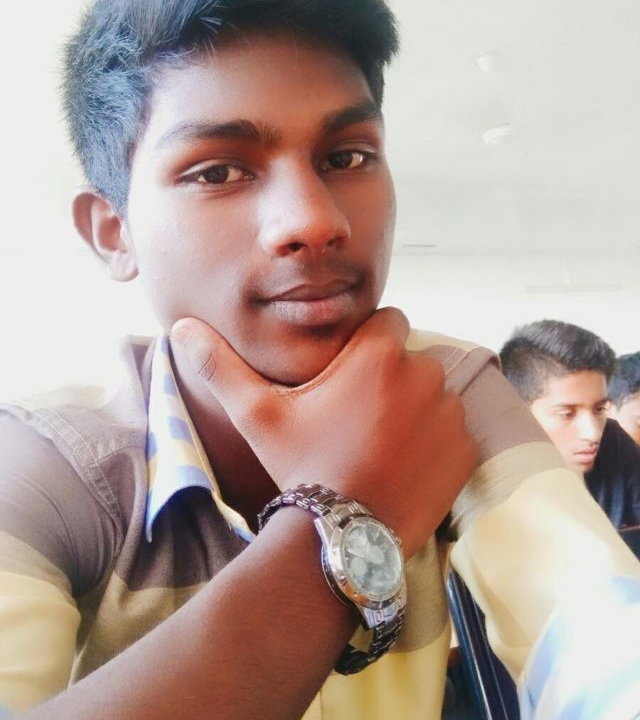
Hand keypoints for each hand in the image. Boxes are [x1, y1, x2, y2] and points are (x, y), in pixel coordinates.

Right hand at [171, 308, 476, 556]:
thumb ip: (221, 366)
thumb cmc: (301, 468)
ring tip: (383, 446)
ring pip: (435, 394)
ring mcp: (450, 413)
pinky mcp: (466, 448)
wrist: (343, 537)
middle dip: (393, 379)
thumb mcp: (256, 416)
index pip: (388, 321)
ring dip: (417, 410)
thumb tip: (180, 328)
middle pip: (411, 360)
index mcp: (377, 354)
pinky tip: (406, 466)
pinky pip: (456, 430)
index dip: (370, 345)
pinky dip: (438, 443)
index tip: (352, 376)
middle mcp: (423, 373)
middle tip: (362, 419)